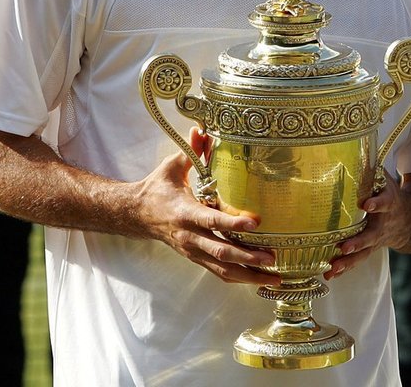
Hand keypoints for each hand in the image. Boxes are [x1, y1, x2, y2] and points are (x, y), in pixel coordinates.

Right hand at [132, 129, 276, 284]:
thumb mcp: (172, 166)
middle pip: (220, 252)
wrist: (136, 214)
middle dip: (247, 257)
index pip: (211, 220)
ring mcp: (192, 251)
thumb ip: (192, 151)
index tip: (255, 223)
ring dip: (248, 275)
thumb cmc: (158, 187)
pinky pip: (218, 273)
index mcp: (185, 212)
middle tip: (272, 258)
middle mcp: (189, 236)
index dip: (232, 224)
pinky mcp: (195, 258)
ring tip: (275, 277)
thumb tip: (202, 129)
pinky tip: (259, 280)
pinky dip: (239, 279)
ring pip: (222, 269)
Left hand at [324, 172, 403, 279]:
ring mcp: (376, 240)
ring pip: (362, 252)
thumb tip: (354, 143)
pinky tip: (328, 275)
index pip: (383, 202)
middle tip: (343, 247)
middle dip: (357, 242)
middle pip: (370, 235)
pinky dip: (343, 268)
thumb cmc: (391, 195)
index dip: (377, 203)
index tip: (367, 204)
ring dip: (347, 261)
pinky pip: (357, 261)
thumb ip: (371, 168)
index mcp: (388, 204)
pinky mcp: (369, 250)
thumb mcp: (386, 180)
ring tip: (332, 267)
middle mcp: (382, 225)